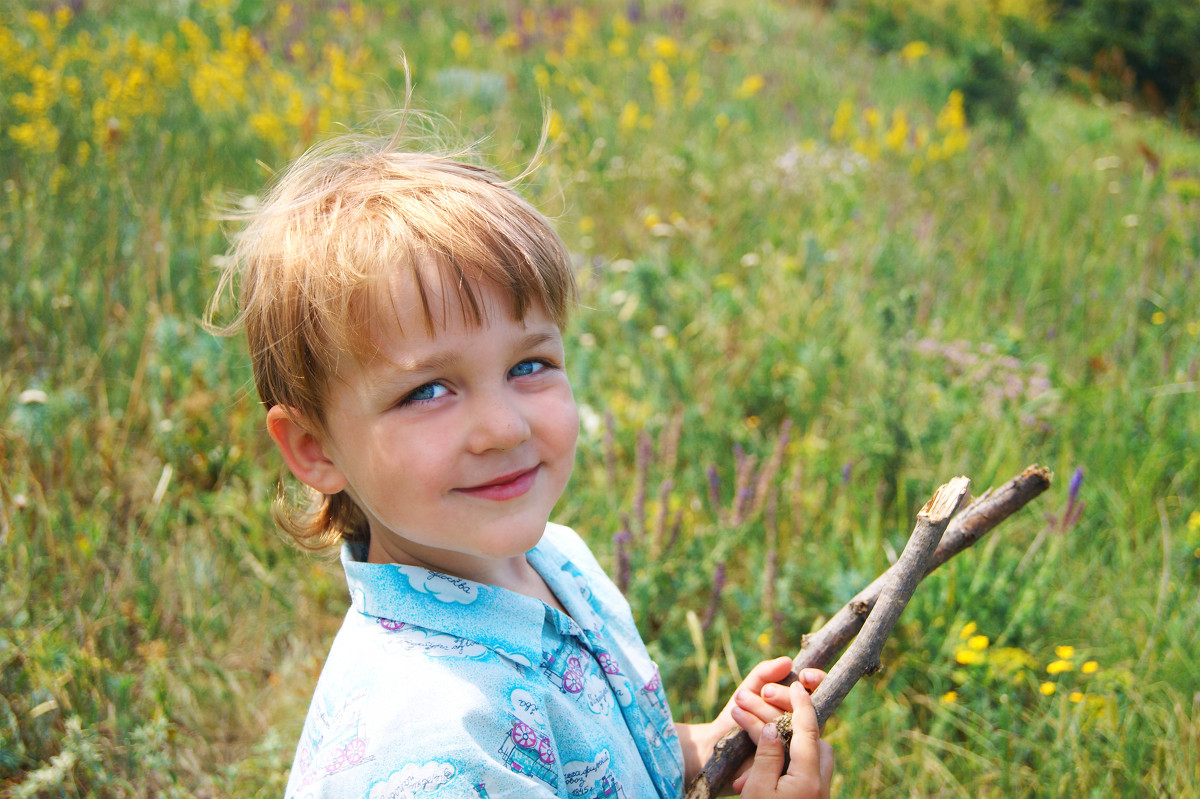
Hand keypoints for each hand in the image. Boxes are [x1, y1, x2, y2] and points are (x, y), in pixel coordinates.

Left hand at [676, 658, 826, 792]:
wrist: (716, 740)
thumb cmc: (739, 711)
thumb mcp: (750, 687)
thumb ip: (766, 673)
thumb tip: (787, 661)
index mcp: (798, 706)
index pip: (818, 691)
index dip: (817, 681)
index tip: (805, 677)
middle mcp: (800, 726)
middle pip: (804, 710)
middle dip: (784, 697)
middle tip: (766, 692)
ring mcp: (792, 747)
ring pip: (788, 727)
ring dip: (764, 711)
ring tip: (740, 702)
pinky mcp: (778, 765)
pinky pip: (772, 748)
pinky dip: (754, 729)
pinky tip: (739, 718)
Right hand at [739, 681, 833, 798]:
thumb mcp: (757, 790)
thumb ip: (767, 756)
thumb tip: (770, 728)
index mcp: (808, 778)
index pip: (809, 731)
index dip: (802, 705)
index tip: (796, 685)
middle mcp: (820, 784)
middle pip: (815, 741)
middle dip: (795, 722)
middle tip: (768, 714)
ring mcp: (819, 794)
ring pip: (814, 756)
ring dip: (795, 741)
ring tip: (763, 733)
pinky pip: (808, 772)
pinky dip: (793, 758)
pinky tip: (772, 760)